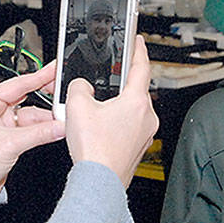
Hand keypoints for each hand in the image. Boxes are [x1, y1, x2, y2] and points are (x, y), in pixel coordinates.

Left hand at [0, 61, 64, 189]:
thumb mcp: (10, 143)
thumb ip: (38, 133)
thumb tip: (59, 126)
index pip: (17, 84)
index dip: (38, 76)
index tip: (54, 69)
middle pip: (26, 97)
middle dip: (45, 97)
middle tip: (63, 92)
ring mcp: (2, 123)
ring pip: (30, 113)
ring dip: (46, 118)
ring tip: (62, 118)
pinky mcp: (9, 136)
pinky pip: (30, 127)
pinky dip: (42, 128)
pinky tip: (54, 128)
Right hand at [64, 36, 158, 187]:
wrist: (100, 181)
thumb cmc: (95, 150)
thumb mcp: (77, 107)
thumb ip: (79, 86)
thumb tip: (81, 86)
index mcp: (136, 101)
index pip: (141, 66)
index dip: (139, 50)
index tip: (139, 41)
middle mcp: (146, 116)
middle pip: (135, 90)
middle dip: (120, 84)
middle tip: (109, 79)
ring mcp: (145, 133)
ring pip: (131, 110)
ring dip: (117, 107)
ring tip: (96, 112)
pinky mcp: (139, 146)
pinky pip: (129, 127)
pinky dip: (117, 124)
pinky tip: (100, 130)